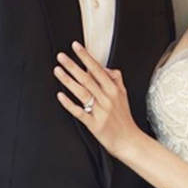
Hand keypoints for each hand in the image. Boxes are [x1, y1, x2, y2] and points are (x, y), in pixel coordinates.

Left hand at [54, 41, 140, 159]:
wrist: (129, 141)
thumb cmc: (124, 118)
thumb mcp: (124, 94)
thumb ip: (116, 79)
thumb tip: (106, 68)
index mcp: (114, 89)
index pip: (98, 69)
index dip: (86, 57)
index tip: (76, 47)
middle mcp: (107, 98)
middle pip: (87, 78)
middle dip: (73, 65)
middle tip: (61, 56)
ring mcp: (100, 111)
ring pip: (82, 92)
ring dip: (68, 80)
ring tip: (57, 70)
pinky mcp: (94, 124)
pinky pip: (79, 111)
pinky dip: (69, 103)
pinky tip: (60, 95)